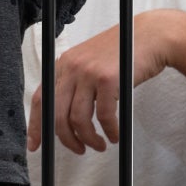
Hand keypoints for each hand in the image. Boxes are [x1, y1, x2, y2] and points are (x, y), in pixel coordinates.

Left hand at [27, 12, 180, 153]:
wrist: (150, 36)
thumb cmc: (122, 53)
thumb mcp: (90, 63)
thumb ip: (75, 82)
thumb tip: (65, 116)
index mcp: (64, 64)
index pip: (41, 99)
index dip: (35, 125)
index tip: (35, 145)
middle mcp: (72, 67)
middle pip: (57, 114)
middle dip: (67, 139)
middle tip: (79, 150)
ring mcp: (89, 73)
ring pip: (78, 119)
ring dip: (89, 139)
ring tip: (100, 145)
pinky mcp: (108, 80)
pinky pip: (103, 116)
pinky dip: (109, 131)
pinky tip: (114, 135)